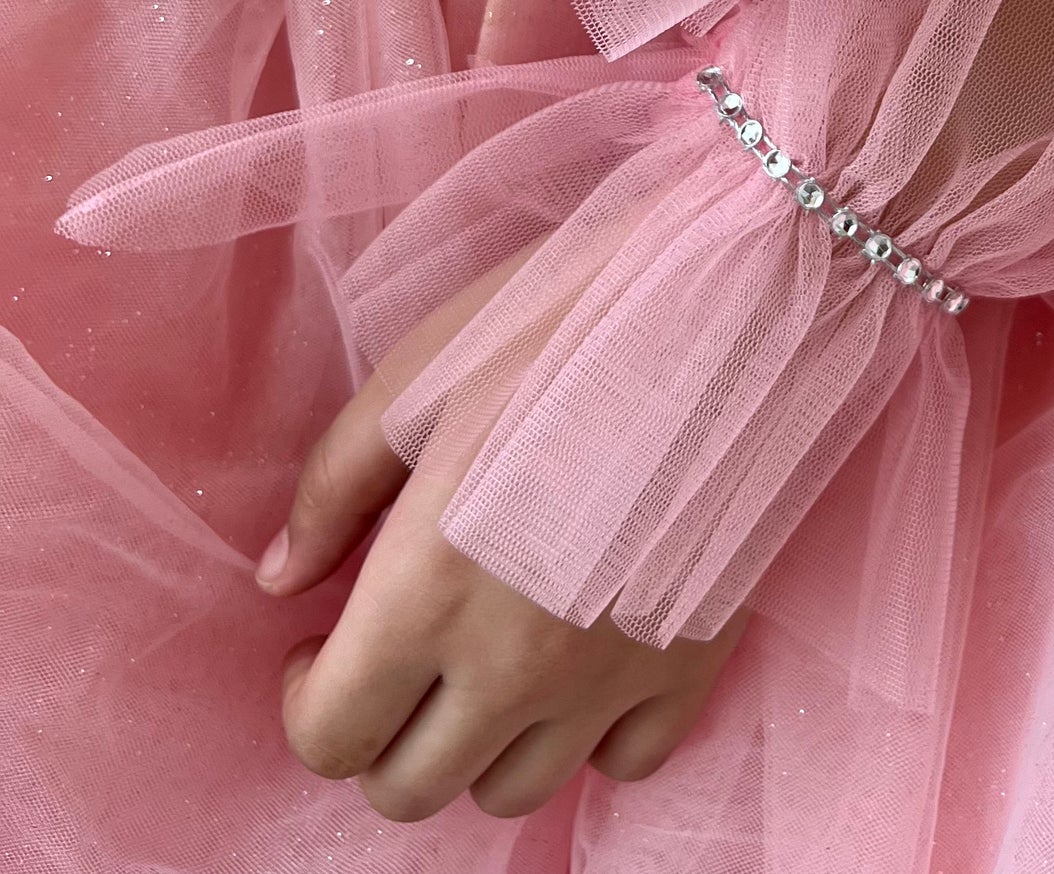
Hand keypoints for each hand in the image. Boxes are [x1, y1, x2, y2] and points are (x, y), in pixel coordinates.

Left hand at [254, 254, 746, 822]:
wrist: (729, 301)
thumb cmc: (563, 319)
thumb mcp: (420, 375)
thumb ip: (335, 487)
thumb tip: (284, 578)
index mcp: (427, 591)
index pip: (328, 739)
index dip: (308, 700)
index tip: (324, 643)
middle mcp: (513, 663)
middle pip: (409, 789)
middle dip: (384, 731)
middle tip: (403, 650)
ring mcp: (610, 675)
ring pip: (513, 793)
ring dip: (483, 740)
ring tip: (494, 653)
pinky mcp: (692, 662)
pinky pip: (626, 762)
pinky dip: (595, 733)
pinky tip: (586, 657)